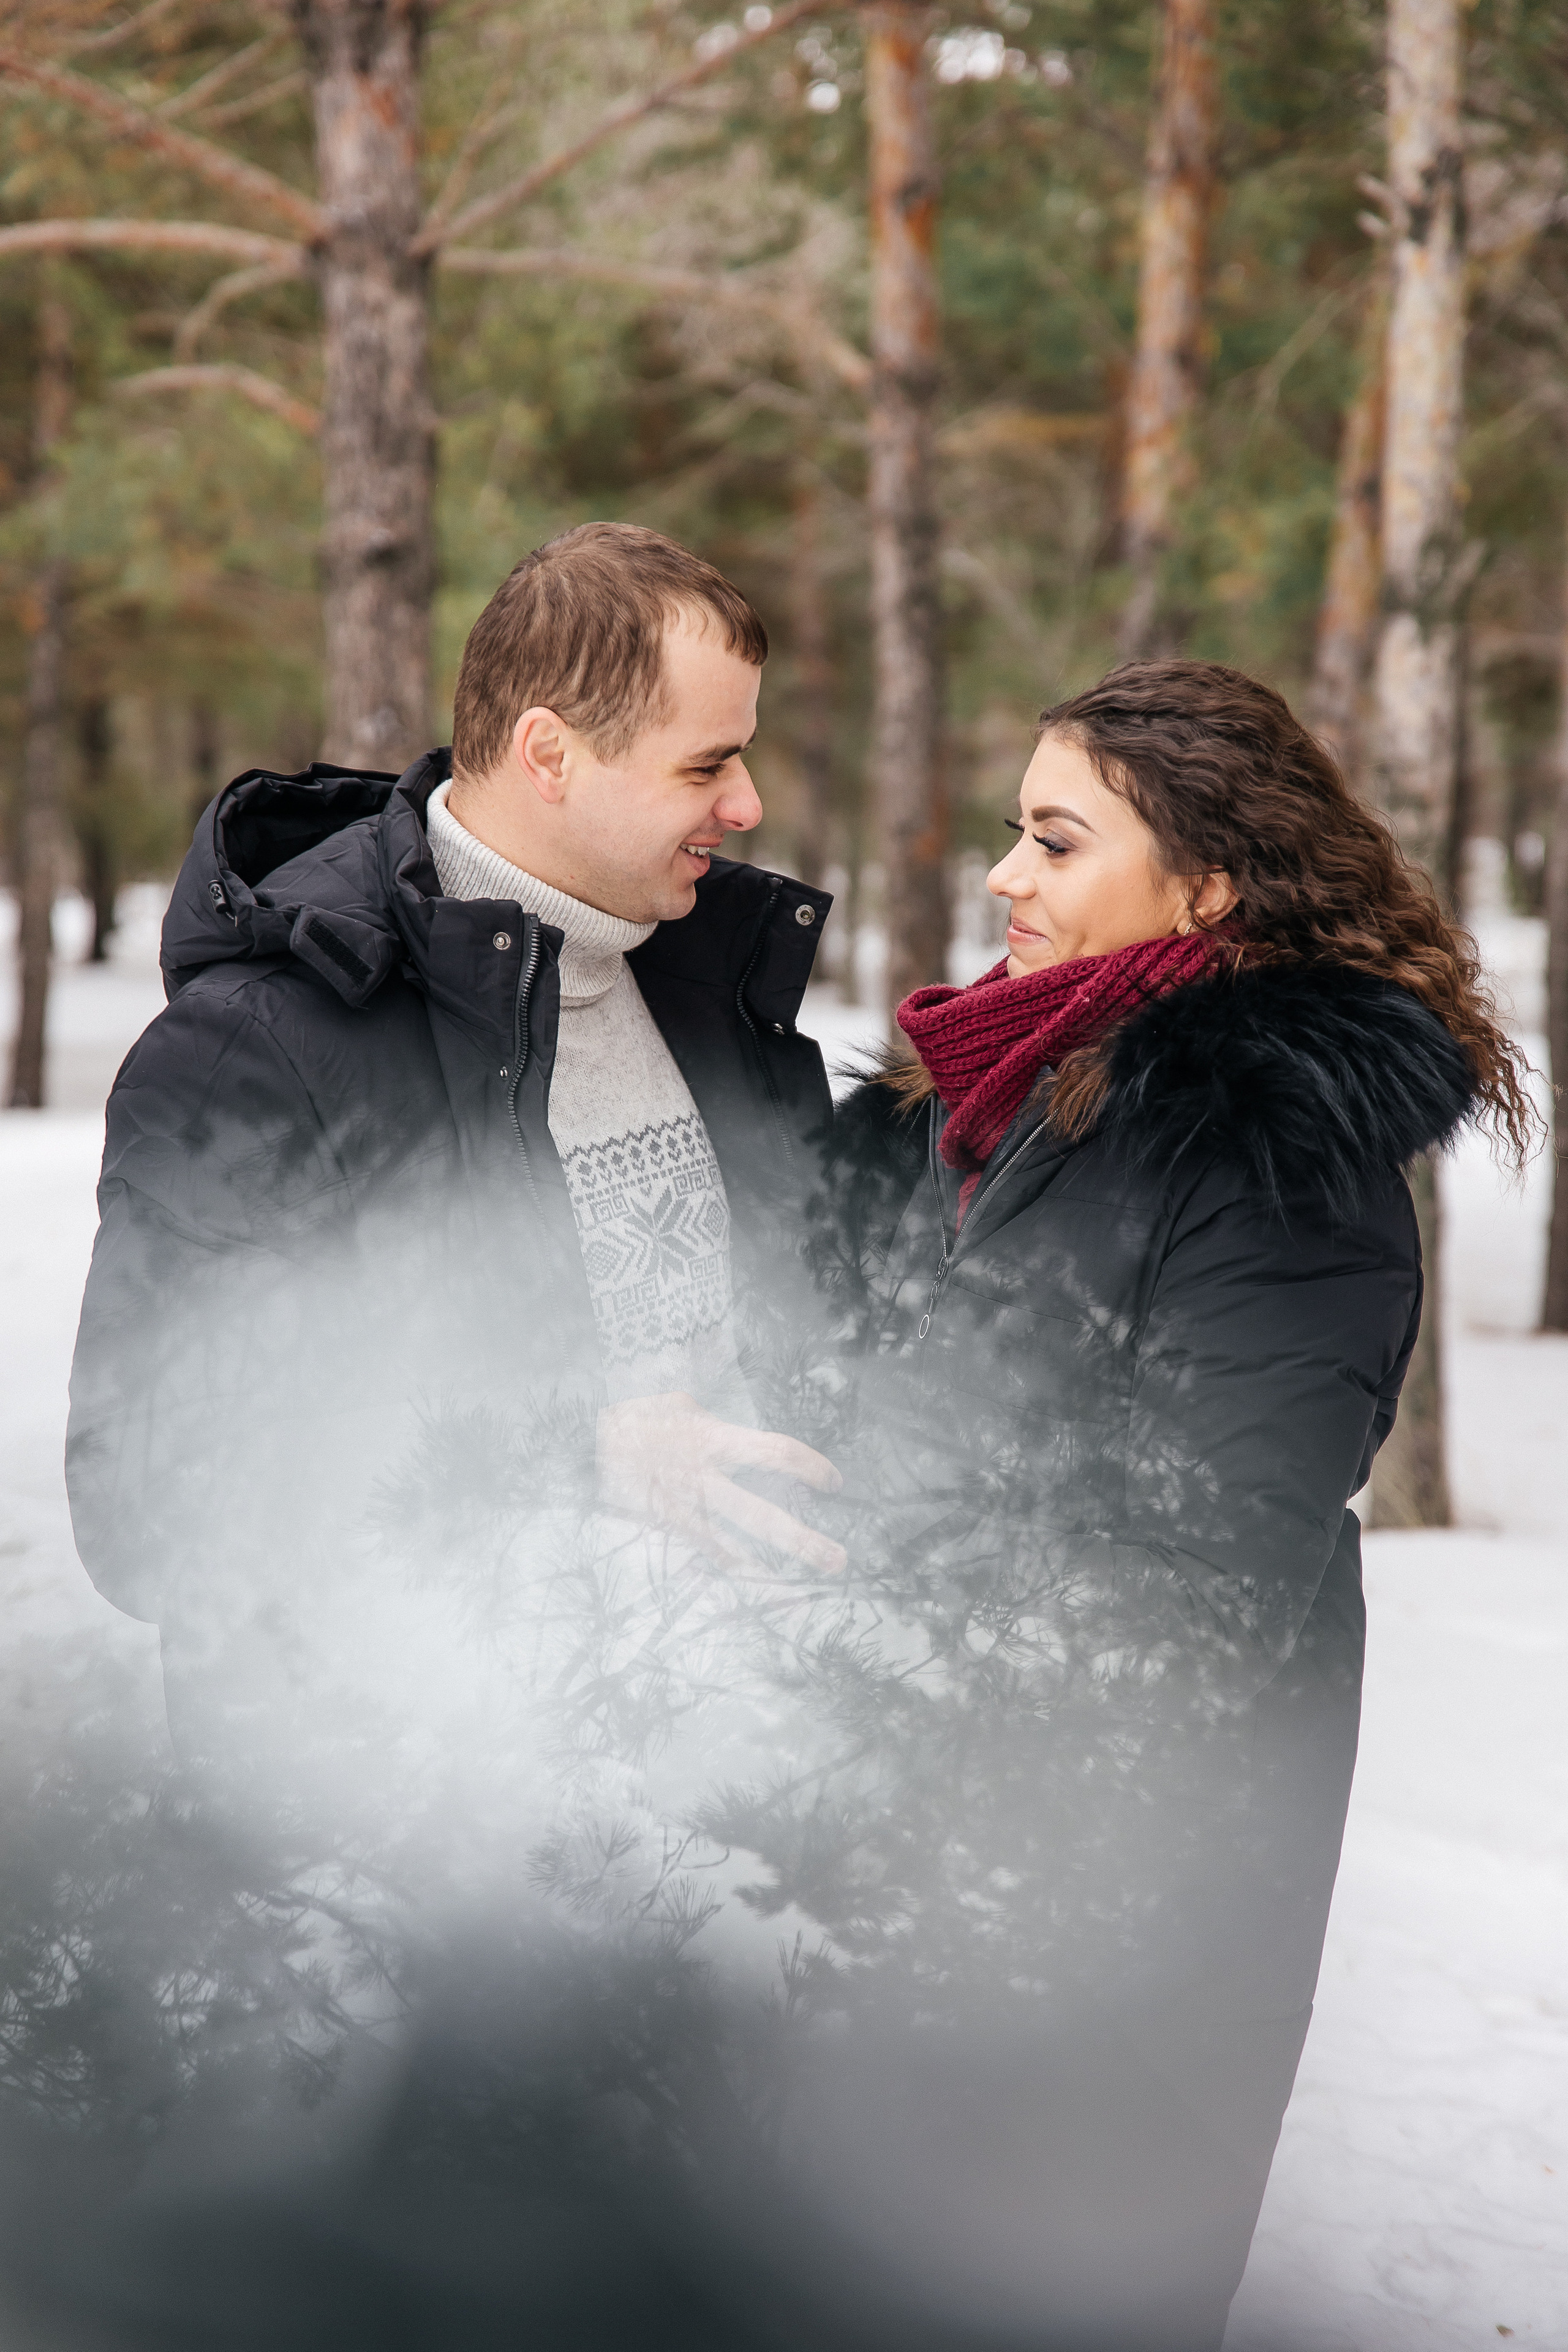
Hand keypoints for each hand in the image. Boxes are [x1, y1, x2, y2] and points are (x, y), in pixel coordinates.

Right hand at [596, 1391, 846, 1574]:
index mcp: (713, 1439)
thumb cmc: (648, 1411)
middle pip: (761, 1515)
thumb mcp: (689, 1401)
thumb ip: (725, 1424)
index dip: (810, 1466)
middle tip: (838, 1561)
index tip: (834, 1482)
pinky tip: (753, 1588)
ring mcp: (682, 1508)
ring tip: (800, 1597)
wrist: (592, 1432)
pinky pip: (701, 1553)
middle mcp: (701, 1478)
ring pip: (731, 1548)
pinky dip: (727, 1571)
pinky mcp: (665, 1525)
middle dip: (802, 1542)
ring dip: (767, 1575)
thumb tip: (755, 1429)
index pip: (775, 1452)